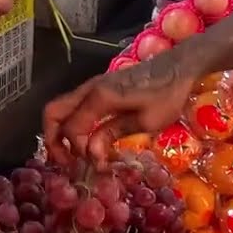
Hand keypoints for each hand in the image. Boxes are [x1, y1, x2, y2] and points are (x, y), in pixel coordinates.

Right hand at [42, 57, 195, 168]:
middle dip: (53, 139)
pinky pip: (75, 105)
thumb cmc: (167, 95)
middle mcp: (89, 89)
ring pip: (61, 108)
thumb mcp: (146, 121)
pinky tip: (88, 139)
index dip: (78, 150)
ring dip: (61, 132)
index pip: (72, 128)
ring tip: (76, 154)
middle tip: (67, 161)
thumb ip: (113, 134)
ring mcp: (92, 86)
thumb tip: (91, 154)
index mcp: (100, 97)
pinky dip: (72, 123)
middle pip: (53, 112)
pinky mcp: (99, 87)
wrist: (179, 67)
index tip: (96, 164)